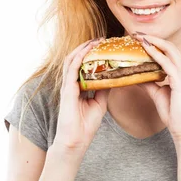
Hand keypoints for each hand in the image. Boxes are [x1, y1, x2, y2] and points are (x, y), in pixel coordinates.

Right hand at [52, 38, 110, 153]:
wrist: (76, 141)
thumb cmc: (85, 125)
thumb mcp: (100, 103)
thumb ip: (104, 89)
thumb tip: (114, 78)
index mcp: (77, 87)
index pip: (83, 65)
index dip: (91, 54)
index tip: (103, 45)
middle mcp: (70, 84)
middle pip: (76, 59)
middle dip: (87, 47)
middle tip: (100, 39)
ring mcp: (67, 87)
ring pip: (71, 61)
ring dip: (82, 49)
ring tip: (94, 41)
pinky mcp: (67, 91)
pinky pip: (71, 70)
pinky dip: (78, 59)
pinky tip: (85, 52)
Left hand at [132, 33, 180, 144]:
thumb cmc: (174, 113)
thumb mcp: (157, 94)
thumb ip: (149, 82)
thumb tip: (135, 75)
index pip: (169, 52)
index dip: (156, 43)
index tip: (141, 39)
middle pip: (170, 47)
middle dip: (153, 38)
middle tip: (137, 33)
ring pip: (169, 50)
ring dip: (153, 42)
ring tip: (139, 37)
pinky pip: (167, 63)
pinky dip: (156, 54)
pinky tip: (145, 49)